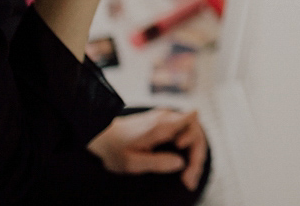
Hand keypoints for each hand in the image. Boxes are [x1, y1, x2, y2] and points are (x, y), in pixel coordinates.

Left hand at [87, 108, 207, 190]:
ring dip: (195, 156)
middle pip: (195, 132)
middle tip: (188, 181)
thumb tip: (181, 163)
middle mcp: (167, 118)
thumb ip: (157, 162)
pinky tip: (185, 170)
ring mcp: (169, 119)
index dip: (192, 138)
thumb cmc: (114, 149)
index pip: (189, 122)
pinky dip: (190, 152)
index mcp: (159, 125)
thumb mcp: (131, 162)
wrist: (102, 136)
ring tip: (188, 180)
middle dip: (196, 156)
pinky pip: (187, 135)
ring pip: (194, 135)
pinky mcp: (168, 124)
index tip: (180, 150)